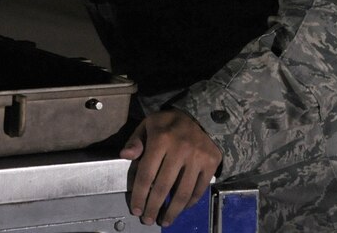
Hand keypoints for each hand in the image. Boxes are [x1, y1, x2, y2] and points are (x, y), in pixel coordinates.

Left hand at [119, 109, 221, 226]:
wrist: (202, 116)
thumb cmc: (170, 123)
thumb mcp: (149, 125)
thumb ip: (135, 140)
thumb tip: (125, 155)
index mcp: (161, 139)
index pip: (146, 174)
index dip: (140, 195)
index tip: (136, 209)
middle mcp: (180, 149)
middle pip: (163, 187)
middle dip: (153, 207)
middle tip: (148, 220)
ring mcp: (197, 157)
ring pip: (183, 192)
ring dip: (173, 211)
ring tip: (164, 220)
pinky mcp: (211, 163)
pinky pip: (199, 189)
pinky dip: (190, 202)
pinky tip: (182, 208)